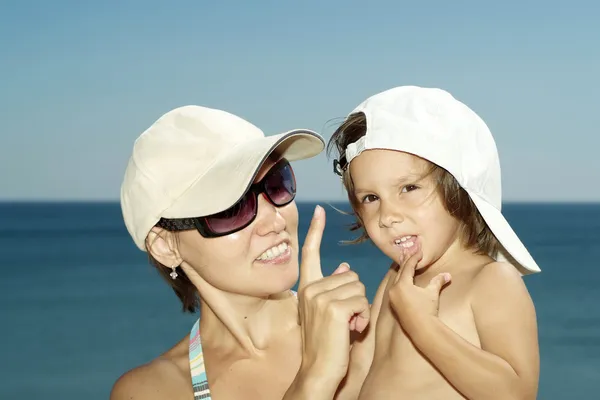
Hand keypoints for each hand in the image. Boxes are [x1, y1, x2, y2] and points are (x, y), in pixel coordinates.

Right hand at [296, 205, 369, 383]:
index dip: (314, 231)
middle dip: (355, 297)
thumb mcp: (326, 312)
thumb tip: (343, 266)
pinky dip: (363, 317)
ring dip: (360, 308)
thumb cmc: (326, 343)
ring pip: (358, 287)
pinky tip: (351, 329)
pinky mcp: (334, 308)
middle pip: (351, 275)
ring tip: (347, 325)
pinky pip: (362, 301)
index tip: (317, 210)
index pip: (310, 253)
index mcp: (306, 287)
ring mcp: (320, 297)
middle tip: (345, 319)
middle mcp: (310, 289)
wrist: (317, 370)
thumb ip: (332, 288)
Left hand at [388, 243, 450, 330]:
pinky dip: (399, 280)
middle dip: (405, 261)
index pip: (407, 267)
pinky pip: (395, 287)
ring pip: (396, 279)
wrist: (422, 329)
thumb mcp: (432, 293)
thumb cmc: (427, 309)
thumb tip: (448, 275)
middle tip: (408, 251)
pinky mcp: (393, 304)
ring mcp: (392, 297)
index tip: (418, 251)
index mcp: (402, 284)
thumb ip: (438, 281)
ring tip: (404, 261)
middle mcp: (394, 289)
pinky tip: (402, 278)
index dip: (413, 258)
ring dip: (401, 270)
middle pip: (400, 271)